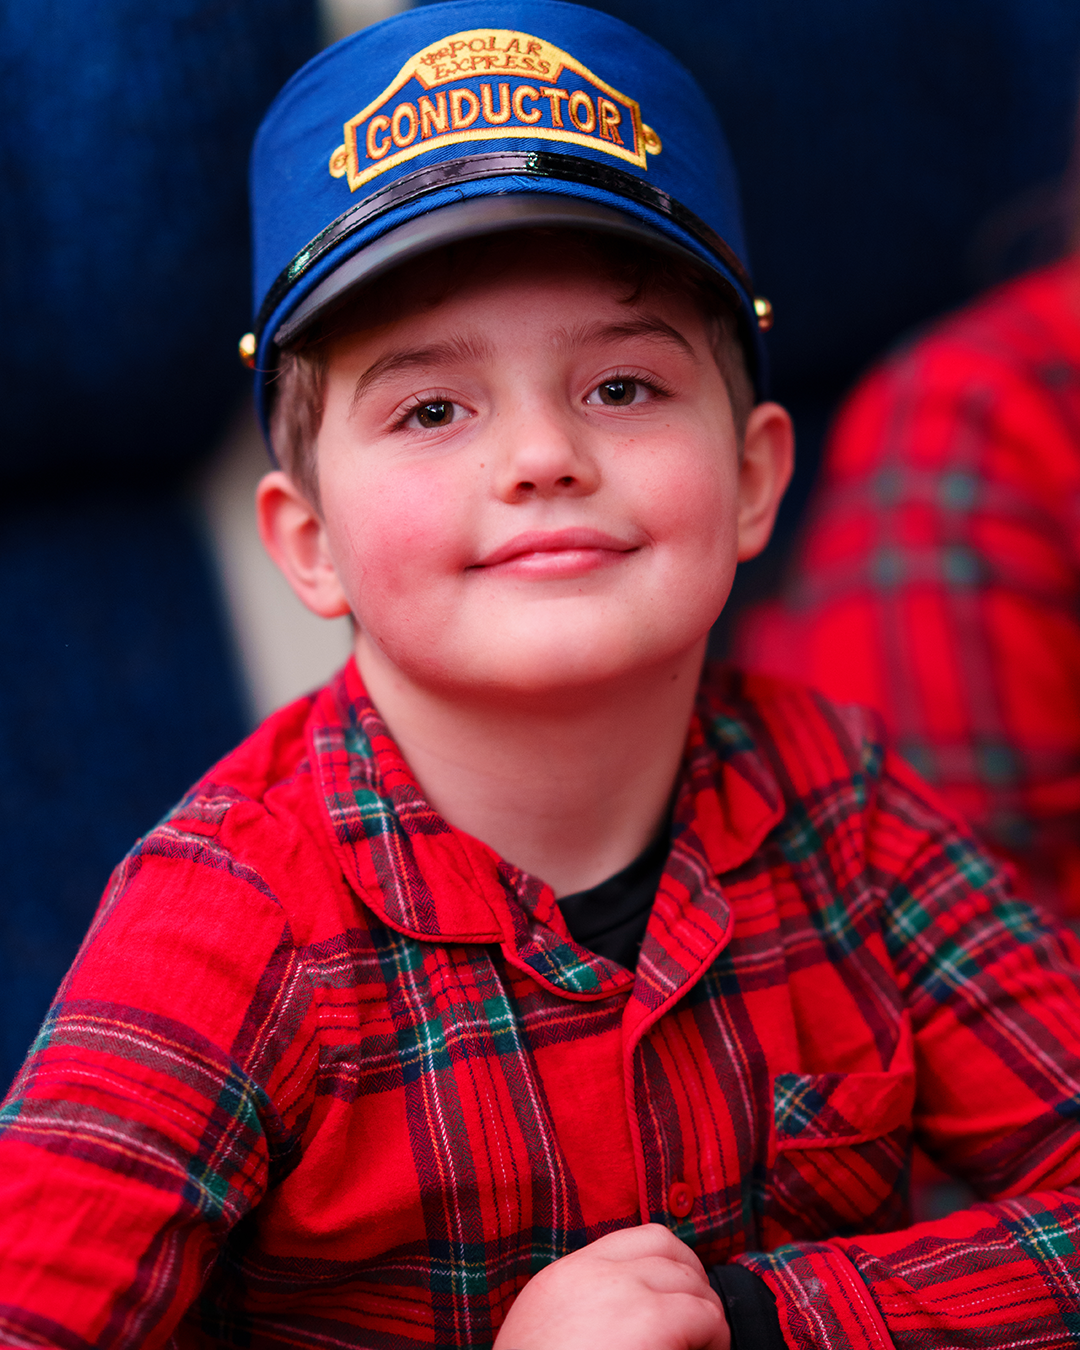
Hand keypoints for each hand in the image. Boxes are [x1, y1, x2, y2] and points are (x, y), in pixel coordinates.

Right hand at [493, 1223, 729, 1349]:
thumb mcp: (548, 1332)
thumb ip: (583, 1308)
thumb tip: (631, 1316)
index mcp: (565, 1276)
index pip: (636, 1240)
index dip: (668, 1265)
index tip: (675, 1298)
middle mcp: (594, 1273)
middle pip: (669, 1248)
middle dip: (691, 1282)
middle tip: (697, 1324)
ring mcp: (624, 1292)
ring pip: (692, 1280)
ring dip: (704, 1312)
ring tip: (702, 1347)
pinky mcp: (652, 1322)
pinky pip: (706, 1316)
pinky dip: (715, 1337)